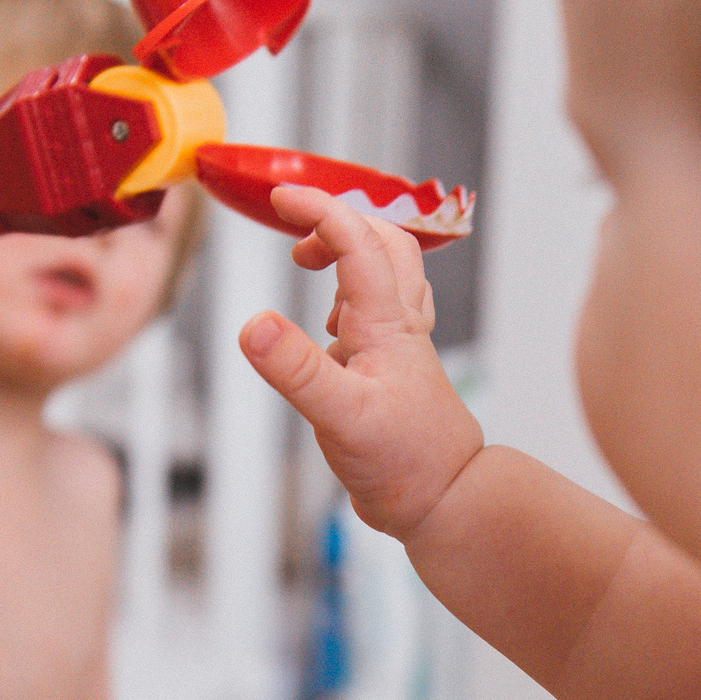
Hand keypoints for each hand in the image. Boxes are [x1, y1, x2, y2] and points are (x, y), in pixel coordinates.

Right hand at [240, 184, 483, 539]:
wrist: (447, 502)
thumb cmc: (406, 462)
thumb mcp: (340, 415)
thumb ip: (296, 369)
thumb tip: (254, 323)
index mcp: (385, 324)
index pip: (357, 241)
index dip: (320, 209)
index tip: (281, 198)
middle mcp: (397, 327)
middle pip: (386, 243)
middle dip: (341, 223)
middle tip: (296, 232)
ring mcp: (399, 349)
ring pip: (389, 276)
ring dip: (351, 257)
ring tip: (309, 270)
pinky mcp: (394, 374)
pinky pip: (381, 315)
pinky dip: (353, 301)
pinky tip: (330, 334)